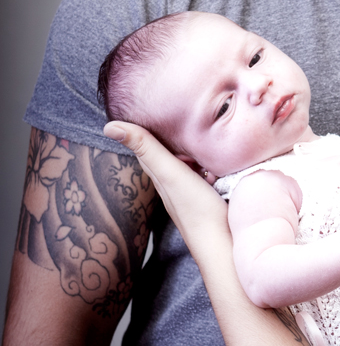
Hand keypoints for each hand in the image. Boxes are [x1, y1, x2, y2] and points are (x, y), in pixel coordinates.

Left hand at [103, 120, 228, 251]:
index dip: (147, 125)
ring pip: (192, 157)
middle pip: (171, 149)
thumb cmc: (196, 209)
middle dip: (176, 132)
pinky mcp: (212, 191)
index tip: (149, 103)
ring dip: (197, 144)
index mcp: (160, 174)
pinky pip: (209, 167)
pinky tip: (222, 153)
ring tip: (206, 126)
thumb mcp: (170, 172)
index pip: (148, 143)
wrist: (224, 242)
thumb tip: (108, 126)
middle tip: (182, 109)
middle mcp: (174, 180)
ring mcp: (194, 187)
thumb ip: (146, 148)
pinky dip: (212, 158)